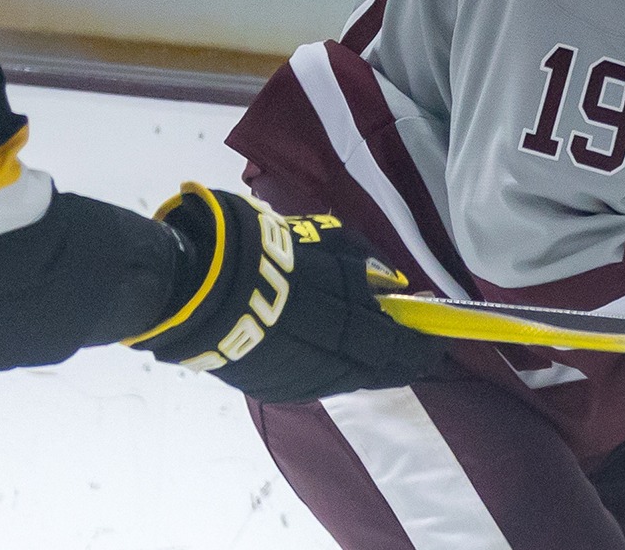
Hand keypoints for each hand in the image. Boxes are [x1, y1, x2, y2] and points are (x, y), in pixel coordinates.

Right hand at [125, 184, 445, 402]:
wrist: (187, 284)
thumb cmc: (256, 247)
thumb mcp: (317, 238)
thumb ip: (360, 259)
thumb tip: (392, 281)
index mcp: (333, 316)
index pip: (389, 342)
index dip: (416, 346)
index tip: (436, 342)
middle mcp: (319, 355)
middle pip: (371, 368)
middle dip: (397, 362)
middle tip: (418, 357)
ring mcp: (292, 376)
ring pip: (344, 380)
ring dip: (367, 368)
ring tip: (382, 357)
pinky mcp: (269, 386)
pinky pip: (314, 382)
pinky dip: (333, 372)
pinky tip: (340, 362)